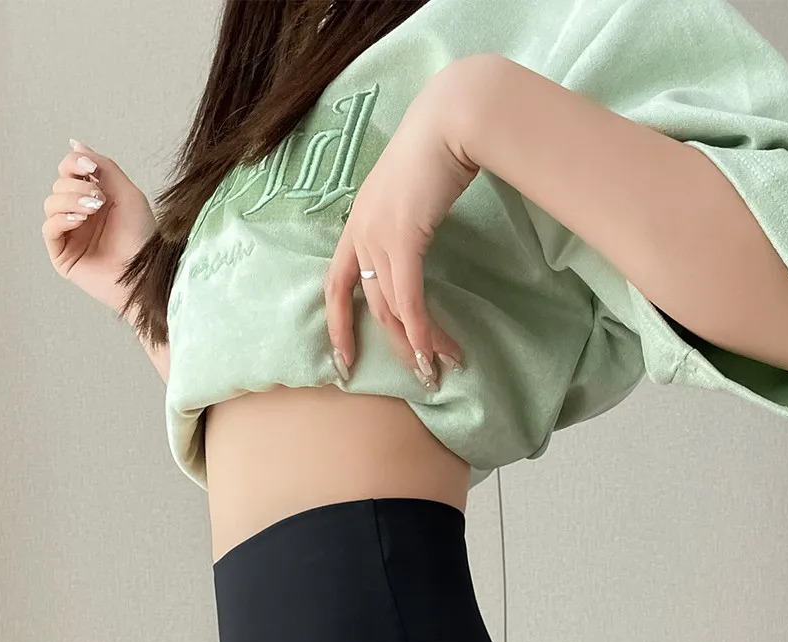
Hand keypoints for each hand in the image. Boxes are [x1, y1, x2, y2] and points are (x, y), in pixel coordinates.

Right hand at [42, 139, 156, 319]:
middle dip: (76, 186)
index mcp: (95, 198)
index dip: (74, 164)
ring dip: (70, 200)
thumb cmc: (143, 238)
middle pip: (58, 184)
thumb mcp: (127, 192)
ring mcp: (71, 235)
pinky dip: (61, 219)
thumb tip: (75, 144)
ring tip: (93, 209)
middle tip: (99, 198)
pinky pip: (49, 228)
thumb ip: (103, 166)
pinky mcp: (63, 255)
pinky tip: (79, 220)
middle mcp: (81, 214)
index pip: (69, 170)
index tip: (90, 169)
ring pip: (50, 203)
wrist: (146, 274)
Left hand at [324, 62, 482, 390]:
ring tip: (440, 368)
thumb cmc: (439, 147)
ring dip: (419, 344)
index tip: (343, 363)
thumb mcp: (413, 190)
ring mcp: (378, 237)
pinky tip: (436, 351)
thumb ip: (408, 219)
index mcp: (357, 223)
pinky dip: (422, 330)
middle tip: (419, 375)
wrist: (452, 119)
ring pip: (391, 310)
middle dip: (396, 347)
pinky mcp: (404, 239)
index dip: (338, 327)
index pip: (336, 286)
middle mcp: (360, 234)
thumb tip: (420, 240)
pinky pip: (409, 300)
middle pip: (372, 307)